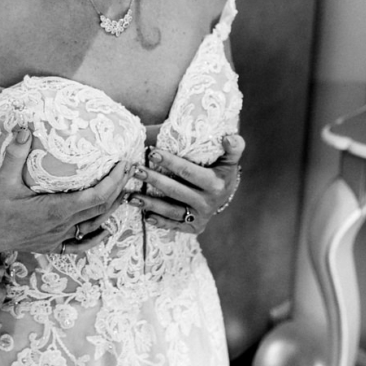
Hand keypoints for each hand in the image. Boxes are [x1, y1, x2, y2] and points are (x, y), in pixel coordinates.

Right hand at [0, 126, 128, 254]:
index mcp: (55, 210)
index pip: (96, 197)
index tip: (123, 164)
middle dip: (119, 188)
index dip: (114, 181)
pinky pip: (81, 244)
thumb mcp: (3, 179)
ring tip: (123, 189)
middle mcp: (61, 226)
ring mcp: (58, 238)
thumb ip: (16, 154)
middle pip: (101, 208)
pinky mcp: (52, 245)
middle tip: (130, 168)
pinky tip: (105, 228)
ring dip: (112, 208)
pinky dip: (96, 236)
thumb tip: (24, 127)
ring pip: (95, 224)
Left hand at [128, 133, 243, 234]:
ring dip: (150, 204)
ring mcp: (200, 217)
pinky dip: (159, 222)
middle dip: (154, 180)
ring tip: (130, 196)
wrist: (226, 195)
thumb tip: (228, 137)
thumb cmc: (222, 171)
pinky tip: (145, 216)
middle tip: (135, 170)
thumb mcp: (231, 159)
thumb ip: (234, 146)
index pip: (188, 172)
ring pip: (171, 211)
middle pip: (175, 191)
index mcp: (215, 184)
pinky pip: (174, 225)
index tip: (151, 152)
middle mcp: (208, 203)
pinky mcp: (194, 227)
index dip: (169, 162)